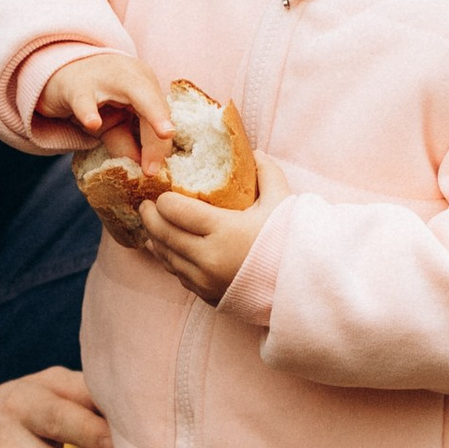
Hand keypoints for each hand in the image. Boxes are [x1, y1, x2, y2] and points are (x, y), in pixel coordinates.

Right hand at [39, 51, 174, 178]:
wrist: (56, 72)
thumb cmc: (91, 100)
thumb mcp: (110, 123)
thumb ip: (126, 142)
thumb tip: (143, 169)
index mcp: (144, 84)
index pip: (160, 114)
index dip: (160, 145)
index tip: (156, 172)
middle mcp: (131, 75)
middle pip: (154, 105)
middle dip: (157, 138)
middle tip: (154, 169)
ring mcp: (106, 78)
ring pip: (134, 93)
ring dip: (151, 114)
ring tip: (163, 133)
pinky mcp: (77, 87)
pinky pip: (85, 101)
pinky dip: (89, 112)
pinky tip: (93, 123)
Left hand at [140, 155, 287, 305]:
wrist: (303, 288)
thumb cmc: (292, 242)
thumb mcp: (282, 202)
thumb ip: (267, 172)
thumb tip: (254, 152)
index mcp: (224, 230)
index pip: (176, 212)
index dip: (163, 201)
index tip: (161, 193)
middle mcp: (209, 258)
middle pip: (164, 234)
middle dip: (150, 217)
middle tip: (145, 205)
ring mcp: (206, 280)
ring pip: (167, 257)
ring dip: (155, 239)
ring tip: (152, 225)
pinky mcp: (208, 296)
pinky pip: (178, 276)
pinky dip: (169, 260)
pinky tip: (167, 250)